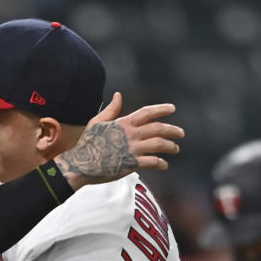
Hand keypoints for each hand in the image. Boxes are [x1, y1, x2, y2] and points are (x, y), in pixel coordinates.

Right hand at [54, 93, 183, 188]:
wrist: (80, 164)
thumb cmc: (86, 144)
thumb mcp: (96, 122)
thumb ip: (111, 110)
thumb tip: (118, 95)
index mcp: (123, 123)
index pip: (147, 113)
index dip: (161, 109)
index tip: (172, 109)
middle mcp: (131, 134)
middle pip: (158, 129)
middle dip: (172, 130)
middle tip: (180, 133)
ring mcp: (132, 149)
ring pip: (159, 145)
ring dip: (170, 146)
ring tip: (176, 149)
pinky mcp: (131, 164)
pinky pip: (153, 162)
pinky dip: (161, 163)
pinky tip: (165, 165)